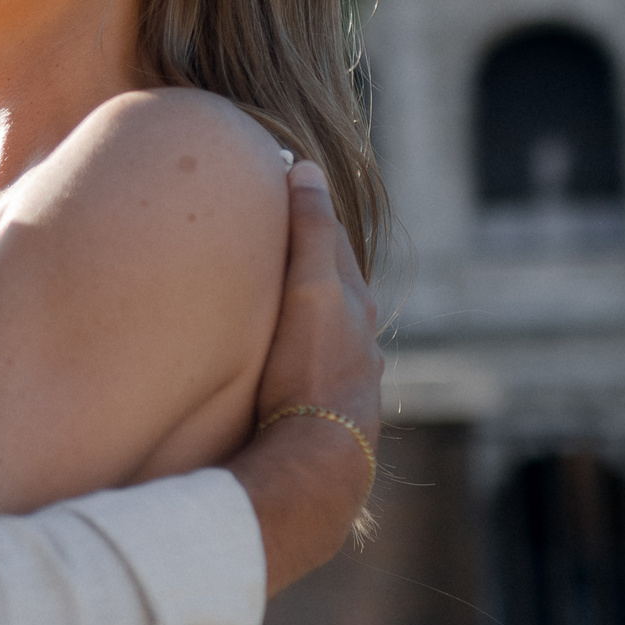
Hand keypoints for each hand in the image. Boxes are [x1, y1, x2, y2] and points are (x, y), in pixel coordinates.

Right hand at [252, 160, 382, 440]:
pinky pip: (307, 367)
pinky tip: (273, 363)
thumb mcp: (311, 287)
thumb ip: (310, 230)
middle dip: (305, 264)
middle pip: (331, 288)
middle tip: (268, 240)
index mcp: (354, 303)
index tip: (280, 188)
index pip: (333, 244)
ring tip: (267, 302)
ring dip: (299, 314)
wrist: (317, 456)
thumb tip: (305, 168)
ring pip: (322, 332)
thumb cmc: (310, 367)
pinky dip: (292, 351)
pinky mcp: (322, 411)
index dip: (307, 214)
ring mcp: (343, 378)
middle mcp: (357, 339)